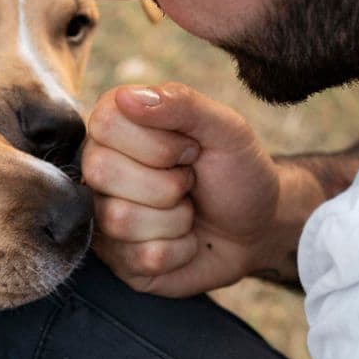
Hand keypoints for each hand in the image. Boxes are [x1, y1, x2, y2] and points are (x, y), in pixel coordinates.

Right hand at [82, 83, 308, 295]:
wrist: (259, 228)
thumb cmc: (237, 172)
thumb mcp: (226, 129)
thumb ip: (182, 104)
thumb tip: (126, 97)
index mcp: (118, 126)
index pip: (105, 123)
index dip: (157, 142)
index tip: (189, 149)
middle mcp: (100, 169)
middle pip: (102, 172)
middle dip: (167, 183)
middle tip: (189, 183)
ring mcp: (103, 217)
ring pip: (119, 219)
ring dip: (176, 219)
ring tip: (187, 212)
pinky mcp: (119, 260)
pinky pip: (141, 258)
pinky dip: (180, 250)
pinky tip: (185, 241)